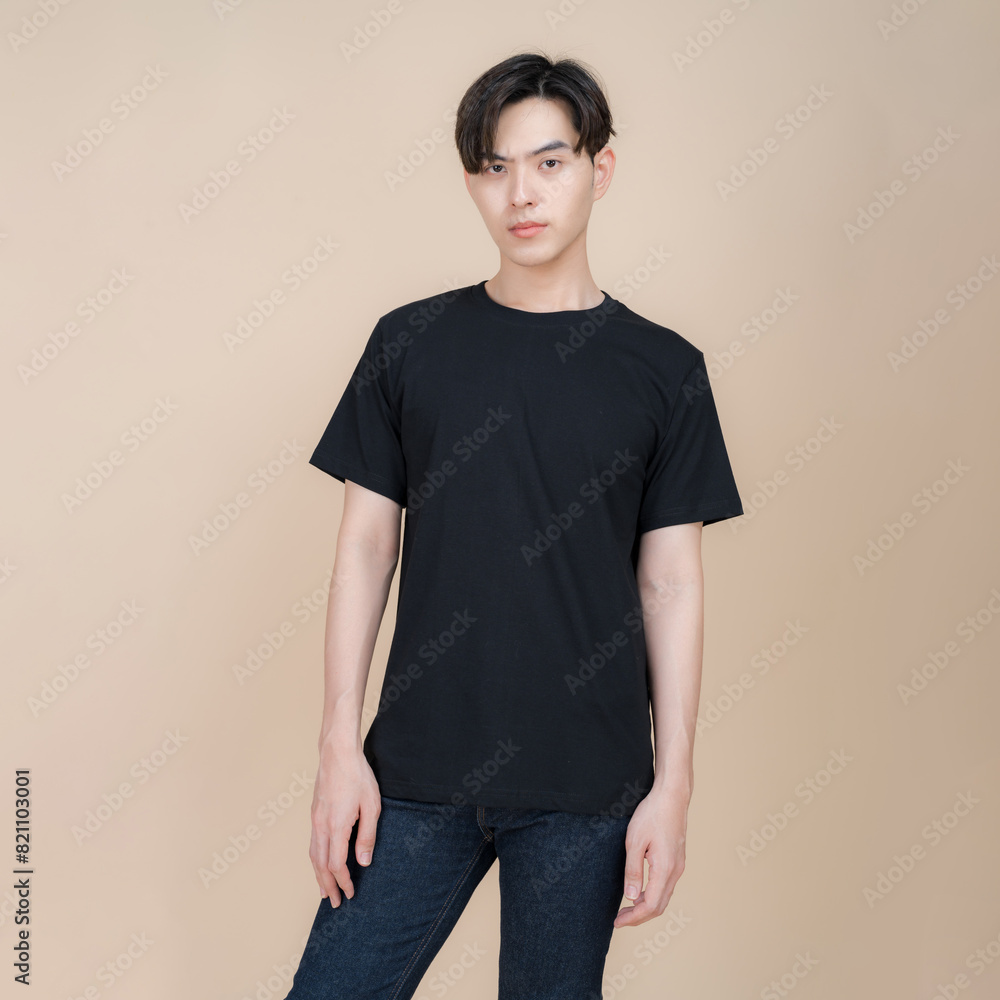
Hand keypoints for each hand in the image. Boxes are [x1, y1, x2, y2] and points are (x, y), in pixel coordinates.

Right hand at [308, 744, 380, 907]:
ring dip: (318, 875)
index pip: (336, 865)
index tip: (350, 893)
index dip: (343, 882)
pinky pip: (312, 843)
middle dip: (327, 885)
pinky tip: (321, 862)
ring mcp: (315, 819)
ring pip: (313, 855)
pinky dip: (316, 859)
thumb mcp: (372, 806)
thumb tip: (363, 862)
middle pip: (321, 865)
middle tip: (334, 903)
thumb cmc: (358, 776)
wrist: (337, 752)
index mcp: (336, 826)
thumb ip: (367, 836)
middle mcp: (321, 826)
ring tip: (324, 890)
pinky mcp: (314, 813)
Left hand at [613, 784, 688, 927]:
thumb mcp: (635, 841)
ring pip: (663, 896)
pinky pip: (666, 885)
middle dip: (639, 916)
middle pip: (659, 906)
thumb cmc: (652, 814)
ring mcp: (678, 865)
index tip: (617, 922)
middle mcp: (675, 871)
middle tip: (619, 919)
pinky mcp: (677, 859)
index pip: (651, 905)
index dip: (634, 918)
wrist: (672, 796)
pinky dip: (652, 895)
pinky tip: (639, 891)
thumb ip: (633, 870)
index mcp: (665, 869)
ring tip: (626, 908)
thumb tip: (631, 897)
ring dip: (646, 906)